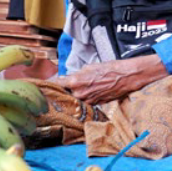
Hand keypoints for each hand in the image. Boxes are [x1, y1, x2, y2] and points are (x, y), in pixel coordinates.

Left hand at [53, 55, 168, 104]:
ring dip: (74, 95)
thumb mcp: (90, 66)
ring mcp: (88, 101)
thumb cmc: (111, 68)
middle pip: (64, 94)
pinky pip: (86, 101)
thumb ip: (77, 73)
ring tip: (75, 89)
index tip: (43, 84)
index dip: (49, 84)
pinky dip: (84, 98)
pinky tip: (88, 92)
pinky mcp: (96, 104)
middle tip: (57, 88)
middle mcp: (80, 94)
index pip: (56, 84)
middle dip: (62, 90)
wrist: (128, 77)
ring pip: (75, 99)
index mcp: (76, 82)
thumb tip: (70, 77)